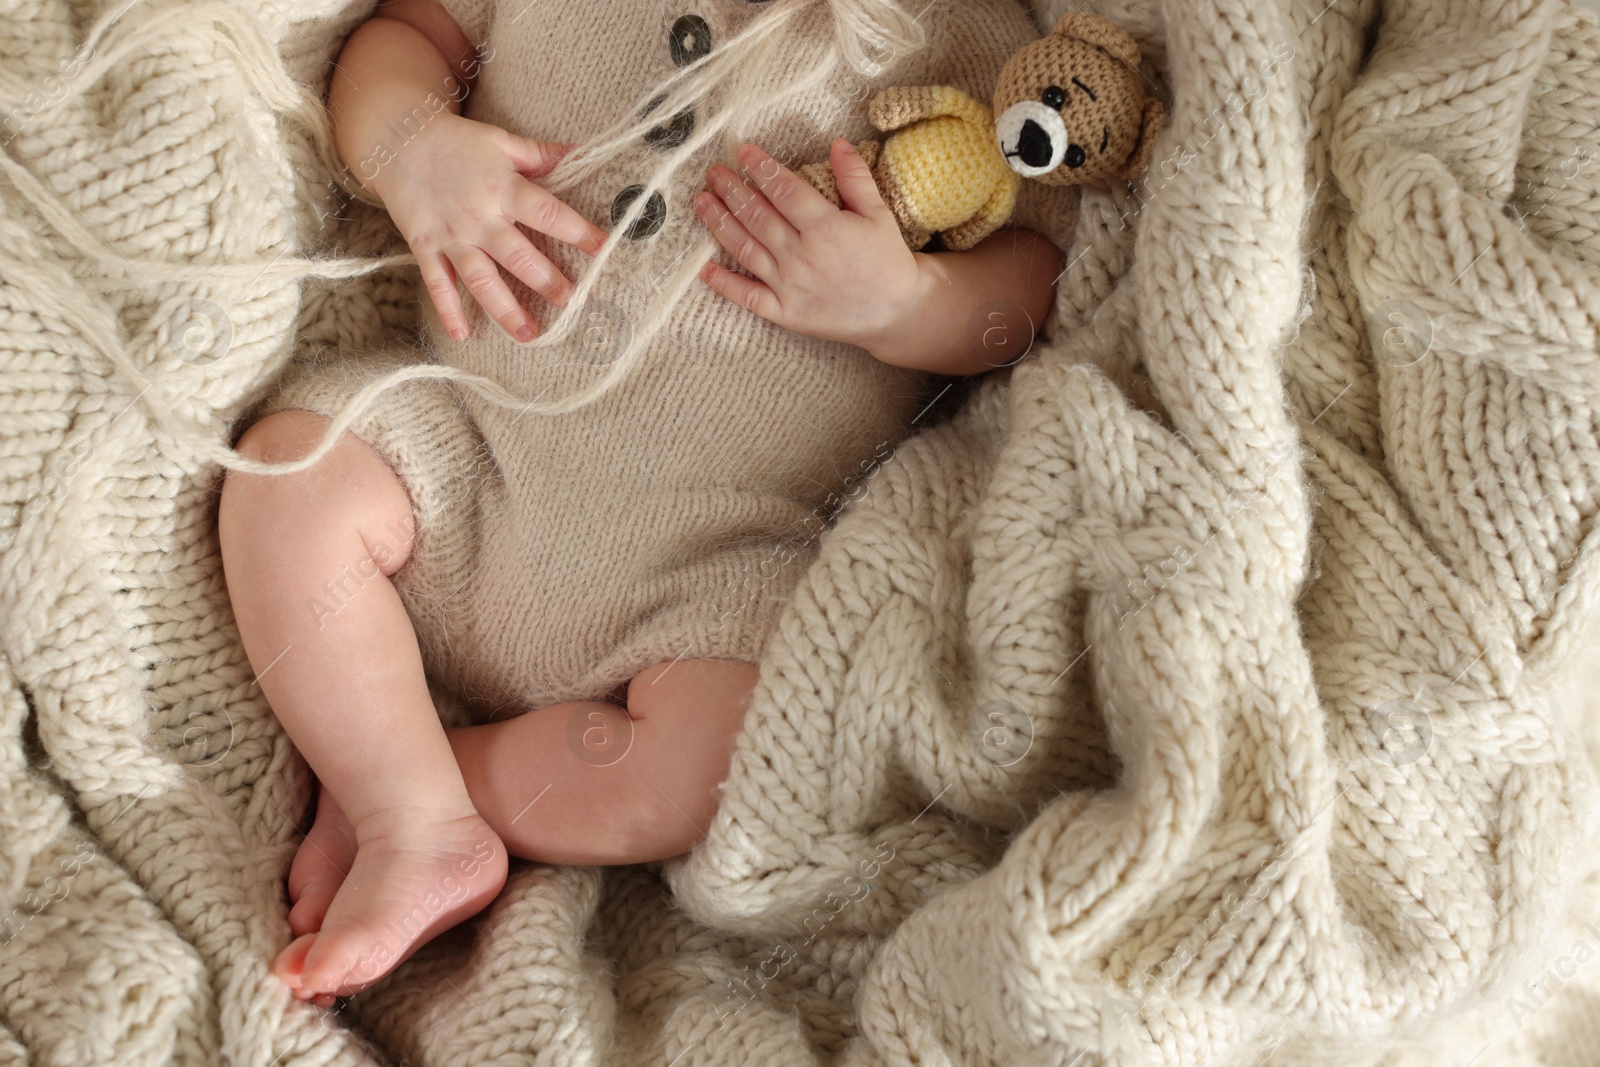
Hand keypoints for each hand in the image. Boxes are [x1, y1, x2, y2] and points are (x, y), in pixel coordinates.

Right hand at [367, 112, 608, 340]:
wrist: (397, 140)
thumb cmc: (456, 142)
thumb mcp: (501, 141)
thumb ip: (540, 153)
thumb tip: (582, 152)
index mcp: (504, 188)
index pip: (549, 213)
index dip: (578, 231)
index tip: (604, 248)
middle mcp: (480, 217)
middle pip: (518, 255)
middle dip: (546, 281)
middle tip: (571, 302)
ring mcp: (452, 236)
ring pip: (482, 279)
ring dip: (505, 309)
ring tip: (528, 334)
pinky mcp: (426, 247)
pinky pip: (438, 283)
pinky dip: (448, 310)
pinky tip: (462, 336)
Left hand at [693, 139, 925, 359]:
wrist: (896, 313)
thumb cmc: (887, 260)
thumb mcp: (879, 214)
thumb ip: (856, 179)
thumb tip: (837, 143)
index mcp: (826, 228)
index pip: (784, 190)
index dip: (761, 168)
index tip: (743, 152)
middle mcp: (802, 256)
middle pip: (758, 216)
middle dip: (732, 191)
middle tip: (713, 172)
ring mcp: (790, 286)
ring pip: (746, 249)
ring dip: (720, 224)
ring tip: (702, 202)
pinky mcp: (785, 313)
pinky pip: (748, 296)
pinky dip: (724, 284)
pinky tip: (704, 269)